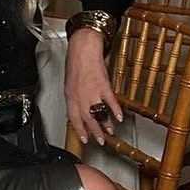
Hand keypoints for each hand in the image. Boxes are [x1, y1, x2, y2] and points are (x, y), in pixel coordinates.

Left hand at [64, 28, 121, 145]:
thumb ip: (75, 97)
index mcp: (70, 96)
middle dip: (93, 132)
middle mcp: (79, 96)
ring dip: (104, 124)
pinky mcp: (102, 85)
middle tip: (99, 140)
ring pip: (97, 113)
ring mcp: (91, 92)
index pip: (73, 118)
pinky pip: (109, 101)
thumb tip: (80, 107)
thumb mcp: (71, 84)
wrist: (83, 48)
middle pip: (86, 119)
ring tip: (110, 131)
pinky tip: (118, 116)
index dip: (79, 130)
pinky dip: (115, 110)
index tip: (84, 139)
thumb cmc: (77, 62)